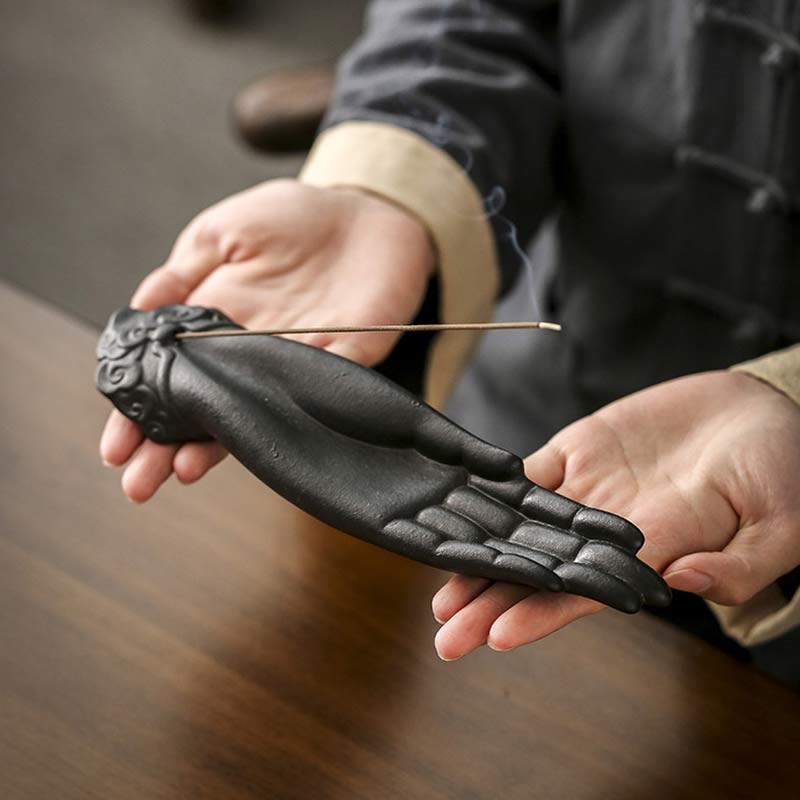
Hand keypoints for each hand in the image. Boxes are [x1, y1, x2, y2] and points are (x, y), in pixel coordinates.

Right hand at [99, 179, 434, 501]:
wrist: (369, 208)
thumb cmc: (294, 216)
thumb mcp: (224, 232)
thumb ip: (183, 271)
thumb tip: (137, 310)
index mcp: (220, 321)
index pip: (175, 378)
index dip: (144, 411)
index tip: (116, 445)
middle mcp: (255, 351)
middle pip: (208, 408)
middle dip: (169, 446)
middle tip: (138, 481)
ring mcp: (299, 359)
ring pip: (257, 415)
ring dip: (220, 446)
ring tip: (182, 471)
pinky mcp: (349, 357)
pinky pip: (320, 389)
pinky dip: (296, 414)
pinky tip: (258, 436)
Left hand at [431, 371, 799, 659]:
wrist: (763, 408)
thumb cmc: (783, 469)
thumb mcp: (784, 524)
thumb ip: (740, 564)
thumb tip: (684, 582)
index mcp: (657, 549)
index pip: (586, 592)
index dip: (542, 613)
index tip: (498, 636)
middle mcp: (611, 526)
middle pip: (540, 567)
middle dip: (492, 598)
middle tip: (446, 632)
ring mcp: (590, 486)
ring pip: (522, 525)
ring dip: (482, 549)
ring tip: (439, 583)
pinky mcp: (580, 447)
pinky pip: (530, 471)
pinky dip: (494, 486)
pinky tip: (459, 506)